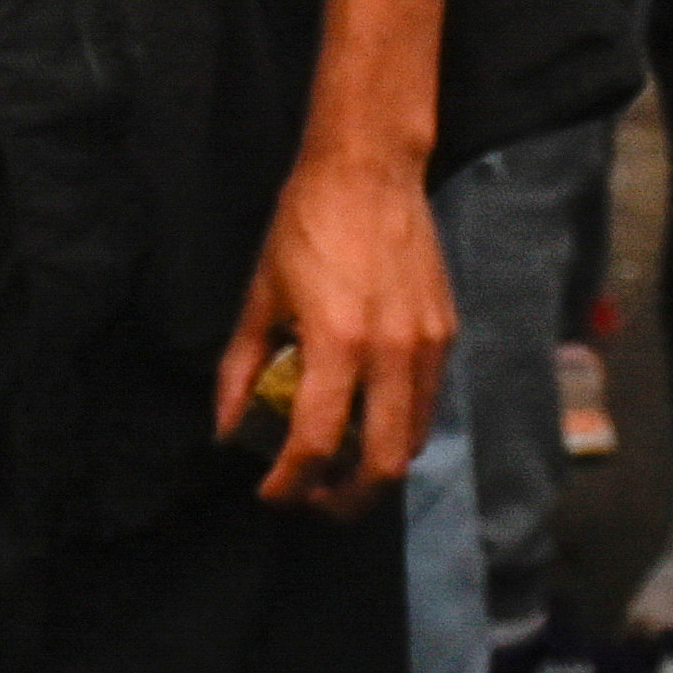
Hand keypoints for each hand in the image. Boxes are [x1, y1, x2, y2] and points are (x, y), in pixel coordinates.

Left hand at [213, 142, 454, 508]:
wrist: (369, 171)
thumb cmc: (306, 226)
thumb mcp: (260, 295)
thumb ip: (243, 368)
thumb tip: (225, 427)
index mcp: (337, 343)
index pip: (316, 444)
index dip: (290, 483)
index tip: (271, 492)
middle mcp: (391, 353)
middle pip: (381, 465)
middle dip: (345, 500)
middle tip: (315, 501)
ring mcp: (427, 345)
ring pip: (412, 441)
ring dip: (376, 469)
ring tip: (342, 469)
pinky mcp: (447, 333)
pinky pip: (428, 404)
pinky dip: (400, 428)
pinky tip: (371, 421)